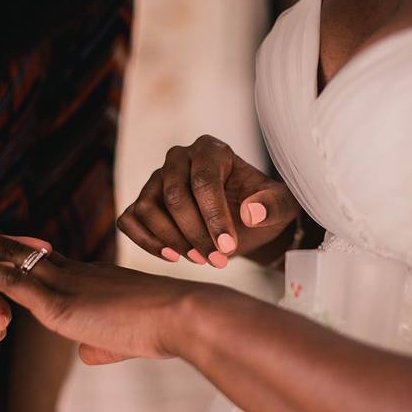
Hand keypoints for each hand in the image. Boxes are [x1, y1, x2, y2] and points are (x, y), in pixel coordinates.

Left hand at [0, 210, 197, 364]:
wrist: (183, 318)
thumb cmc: (166, 329)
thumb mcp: (127, 340)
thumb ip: (103, 345)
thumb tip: (88, 353)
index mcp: (88, 281)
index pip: (42, 261)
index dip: (15, 249)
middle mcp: (72, 275)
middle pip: (20, 248)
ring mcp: (63, 285)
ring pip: (9, 257)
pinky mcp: (59, 303)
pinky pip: (10, 280)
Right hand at [117, 135, 299, 267]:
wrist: (246, 224)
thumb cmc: (263, 209)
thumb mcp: (282, 206)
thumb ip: (273, 205)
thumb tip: (252, 213)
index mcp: (211, 150)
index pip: (203, 181)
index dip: (214, 217)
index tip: (228, 247)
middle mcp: (178, 159)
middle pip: (173, 196)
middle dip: (195, 234)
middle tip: (217, 261)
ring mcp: (156, 180)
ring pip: (147, 208)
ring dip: (172, 240)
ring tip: (201, 260)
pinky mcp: (142, 203)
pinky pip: (129, 220)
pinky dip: (146, 242)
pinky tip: (173, 257)